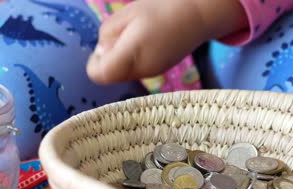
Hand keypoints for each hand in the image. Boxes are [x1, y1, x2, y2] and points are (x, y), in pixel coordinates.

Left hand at [87, 0, 246, 83]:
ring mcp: (152, 73)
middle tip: (123, 34)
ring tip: (137, 35)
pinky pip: (136, 69)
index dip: (95, 62)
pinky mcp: (159, 71)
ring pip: (124, 73)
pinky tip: (147, 41)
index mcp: (131, 56)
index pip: (100, 74)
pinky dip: (134, 58)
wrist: (197, 15)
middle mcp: (141, 71)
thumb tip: (102, 51)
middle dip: (109, 57)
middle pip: (112, 75)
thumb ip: (108, 34)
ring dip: (122, 57)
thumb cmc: (160, 9)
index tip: (104, 45)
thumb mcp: (126, 14)